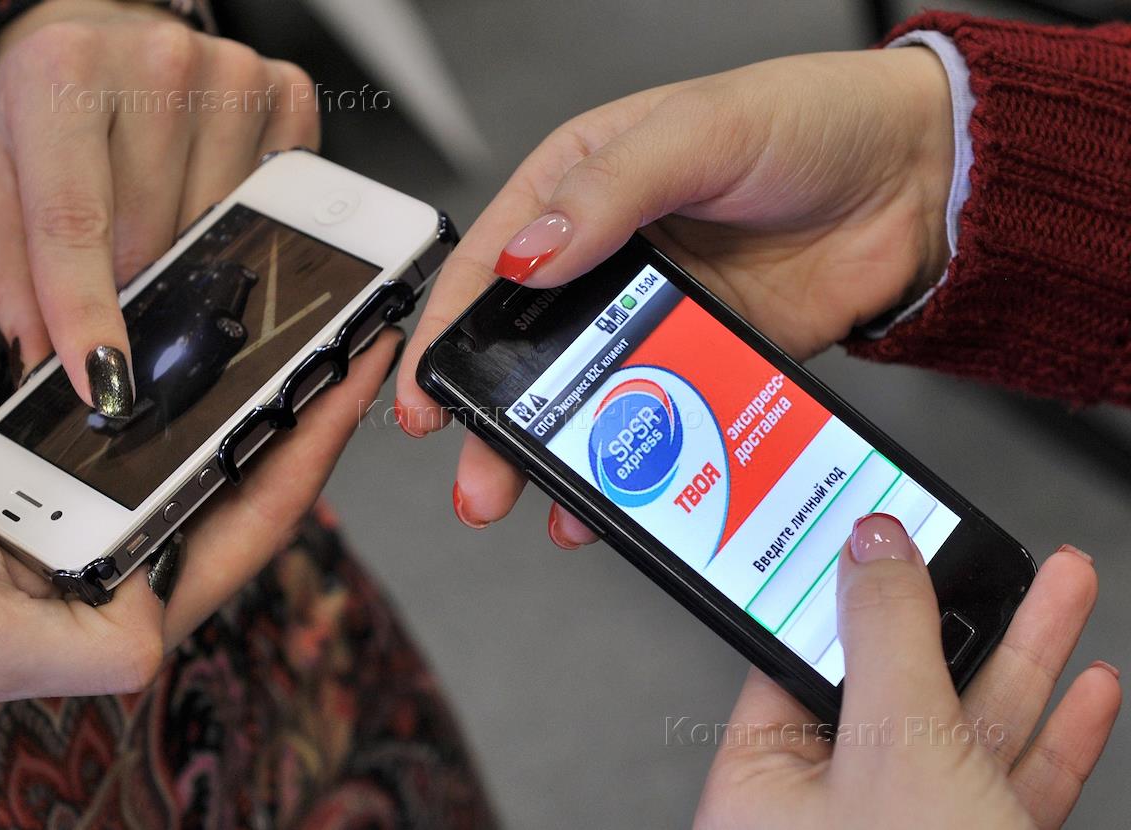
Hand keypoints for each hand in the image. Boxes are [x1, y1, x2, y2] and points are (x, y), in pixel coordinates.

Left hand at [0, 0, 317, 414]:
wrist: (111, 35)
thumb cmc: (55, 103)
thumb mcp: (0, 172)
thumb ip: (13, 266)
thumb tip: (50, 356)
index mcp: (62, 71)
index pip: (77, 222)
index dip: (88, 313)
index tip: (104, 382)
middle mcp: (156, 61)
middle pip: (153, 238)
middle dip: (133, 284)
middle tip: (123, 278)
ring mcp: (233, 77)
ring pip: (217, 231)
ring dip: (187, 255)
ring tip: (162, 221)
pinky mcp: (287, 95)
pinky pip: (270, 206)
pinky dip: (239, 226)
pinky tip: (208, 201)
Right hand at [0, 329, 401, 703]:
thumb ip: (86, 651)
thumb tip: (155, 624)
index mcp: (134, 597)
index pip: (257, 513)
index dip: (316, 442)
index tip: (361, 368)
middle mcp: (133, 546)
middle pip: (247, 463)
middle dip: (304, 400)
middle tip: (352, 322)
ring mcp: (102, 493)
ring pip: (203, 427)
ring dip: (252, 375)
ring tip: (301, 312)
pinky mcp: (64, 451)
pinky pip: (147, 401)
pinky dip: (182, 365)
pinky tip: (210, 323)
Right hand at [398, 47, 953, 545]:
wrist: (918, 179)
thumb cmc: (814, 122)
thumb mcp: (699, 131)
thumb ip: (608, 193)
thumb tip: (524, 254)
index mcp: (583, 187)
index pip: (491, 262)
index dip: (449, 330)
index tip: (425, 394)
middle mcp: (610, 255)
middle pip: (528, 347)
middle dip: (495, 417)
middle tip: (479, 477)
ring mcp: (658, 315)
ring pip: (589, 394)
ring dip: (559, 452)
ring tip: (544, 503)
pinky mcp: (709, 359)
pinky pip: (661, 416)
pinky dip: (639, 460)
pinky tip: (621, 496)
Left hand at [695, 517, 1119, 829]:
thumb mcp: (896, 749)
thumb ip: (885, 637)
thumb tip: (868, 542)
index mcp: (765, 784)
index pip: (803, 660)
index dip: (855, 594)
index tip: (893, 538)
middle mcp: (826, 813)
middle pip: (897, 686)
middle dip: (967, 615)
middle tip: (1001, 553)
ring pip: (965, 730)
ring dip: (1024, 660)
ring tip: (1063, 589)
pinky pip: (1007, 787)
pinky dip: (1049, 740)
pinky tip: (1081, 692)